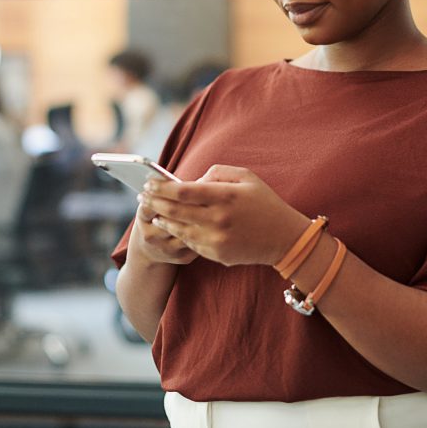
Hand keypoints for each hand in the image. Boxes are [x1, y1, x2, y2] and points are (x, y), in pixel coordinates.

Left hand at [141, 165, 307, 266]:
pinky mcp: (216, 254)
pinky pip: (190, 242)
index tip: (150, 182)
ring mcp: (216, 239)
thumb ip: (218, 173)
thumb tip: (193, 180)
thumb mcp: (247, 177)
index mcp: (225, 196)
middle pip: (175, 210)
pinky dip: (177, 232)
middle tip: (142, 195)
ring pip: (178, 228)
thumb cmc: (265, 203)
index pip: (183, 191)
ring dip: (161, 218)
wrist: (284, 238)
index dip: (162, 187)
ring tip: (151, 211)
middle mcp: (218, 219)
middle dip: (154, 201)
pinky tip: (170, 225)